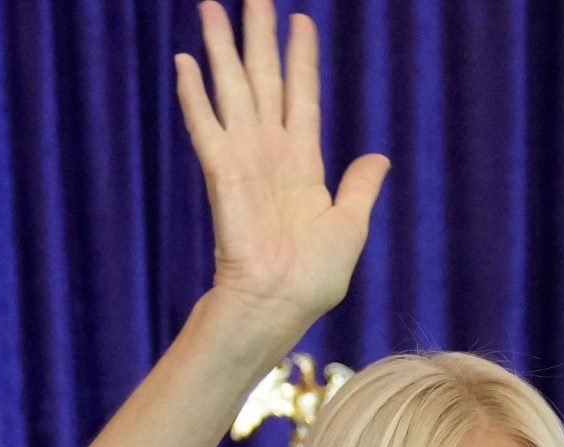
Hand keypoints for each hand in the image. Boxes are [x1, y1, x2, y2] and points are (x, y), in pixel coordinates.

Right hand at [175, 0, 387, 338]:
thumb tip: (379, 157)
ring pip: (232, 87)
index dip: (301, 57)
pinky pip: (206, 124)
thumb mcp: (350, 224)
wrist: (282, 301)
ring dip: (222, 47)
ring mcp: (244, 156)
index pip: (302, 94)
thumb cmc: (314, 275)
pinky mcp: (222, 171)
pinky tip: (184, 62)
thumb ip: (359, 186)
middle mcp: (271, 150)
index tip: (302, 21)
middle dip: (258, 35)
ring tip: (211, 7)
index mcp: (303, 161)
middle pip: (264, 78)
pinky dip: (194, 94)